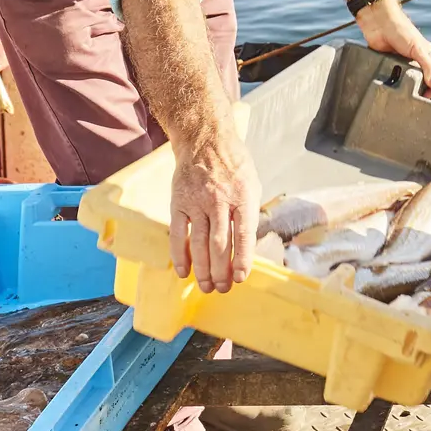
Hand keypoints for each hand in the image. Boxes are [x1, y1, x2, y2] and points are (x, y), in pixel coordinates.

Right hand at [169, 134, 260, 293]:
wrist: (205, 141)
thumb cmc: (234, 165)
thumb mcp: (252, 184)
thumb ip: (250, 213)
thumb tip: (248, 246)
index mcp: (243, 195)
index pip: (244, 233)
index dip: (242, 258)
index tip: (240, 278)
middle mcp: (220, 200)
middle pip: (220, 243)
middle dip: (221, 270)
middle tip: (222, 289)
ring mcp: (197, 202)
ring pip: (198, 242)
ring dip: (202, 268)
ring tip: (206, 286)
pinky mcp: (178, 203)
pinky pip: (178, 234)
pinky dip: (179, 255)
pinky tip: (183, 271)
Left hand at [359, 0, 430, 96]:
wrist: (379, 24)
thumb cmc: (401, 30)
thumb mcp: (418, 48)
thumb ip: (427, 66)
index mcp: (426, 54)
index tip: (430, 95)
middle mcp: (415, 60)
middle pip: (420, 79)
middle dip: (420, 88)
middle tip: (417, 97)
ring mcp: (401, 63)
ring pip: (405, 79)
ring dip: (404, 85)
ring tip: (404, 92)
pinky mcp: (388, 64)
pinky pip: (392, 77)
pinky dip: (392, 81)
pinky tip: (391, 85)